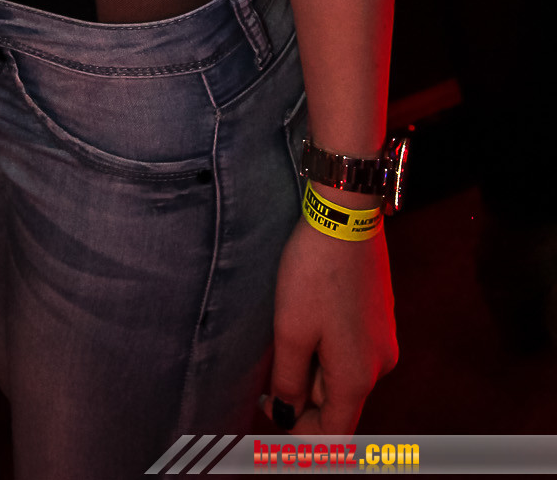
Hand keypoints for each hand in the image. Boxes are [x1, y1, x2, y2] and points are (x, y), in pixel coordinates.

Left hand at [269, 217, 397, 430]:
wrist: (346, 217)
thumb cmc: (314, 274)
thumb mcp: (290, 331)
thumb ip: (289, 381)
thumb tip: (288, 414)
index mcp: (358, 377)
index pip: (334, 435)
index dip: (300, 434)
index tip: (269, 410)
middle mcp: (379, 366)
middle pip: (337, 403)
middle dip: (301, 394)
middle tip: (268, 369)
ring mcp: (383, 341)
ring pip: (342, 374)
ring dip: (312, 367)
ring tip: (289, 332)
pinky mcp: (380, 318)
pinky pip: (351, 349)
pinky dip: (325, 347)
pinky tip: (308, 317)